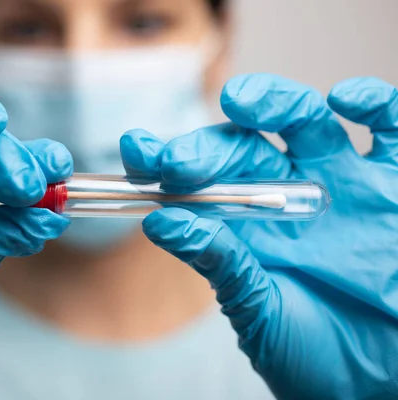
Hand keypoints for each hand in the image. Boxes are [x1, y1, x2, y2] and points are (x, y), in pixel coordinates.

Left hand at [121, 74, 397, 398]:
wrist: (379, 379)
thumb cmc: (313, 351)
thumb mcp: (257, 309)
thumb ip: (218, 263)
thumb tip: (159, 222)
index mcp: (248, 223)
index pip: (200, 178)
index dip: (165, 160)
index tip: (136, 151)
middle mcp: (289, 195)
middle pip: (244, 144)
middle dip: (208, 147)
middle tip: (178, 161)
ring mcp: (343, 184)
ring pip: (305, 119)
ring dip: (272, 102)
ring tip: (240, 101)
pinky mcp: (395, 183)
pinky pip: (390, 127)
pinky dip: (372, 104)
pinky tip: (344, 101)